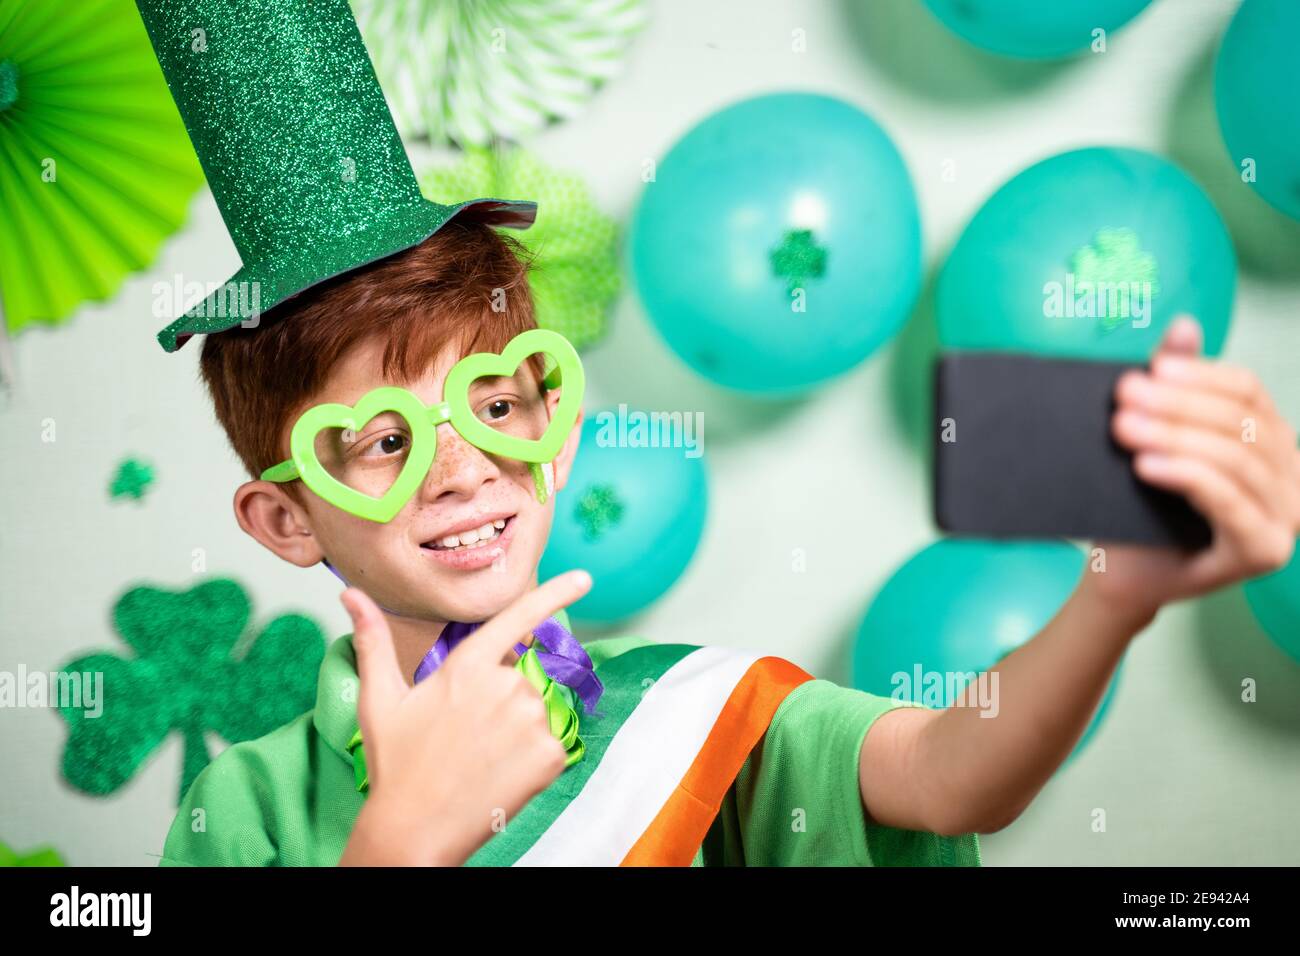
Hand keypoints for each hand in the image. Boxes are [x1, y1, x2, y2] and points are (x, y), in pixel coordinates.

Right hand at [337, 569, 591, 865]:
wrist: (414, 829)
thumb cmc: (396, 764)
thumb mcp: (380, 698)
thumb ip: (373, 640)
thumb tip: (351, 595)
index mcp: (467, 666)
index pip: (516, 618)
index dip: (554, 594)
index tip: (583, 578)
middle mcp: (505, 685)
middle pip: (516, 678)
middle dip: (497, 702)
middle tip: (464, 737)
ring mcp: (530, 720)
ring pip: (533, 712)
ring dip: (513, 730)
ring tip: (478, 758)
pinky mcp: (550, 755)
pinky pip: (548, 745)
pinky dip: (530, 760)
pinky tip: (499, 775)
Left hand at [1084, 315, 1299, 620]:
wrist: (1122, 572)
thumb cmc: (1142, 504)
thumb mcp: (1155, 437)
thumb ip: (1174, 385)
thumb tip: (1184, 324)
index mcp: (1273, 441)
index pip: (1248, 392)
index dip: (1200, 374)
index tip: (1149, 368)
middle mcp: (1291, 477)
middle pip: (1240, 423)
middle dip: (1177, 405)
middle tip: (1123, 397)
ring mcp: (1285, 517)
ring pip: (1234, 459)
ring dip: (1175, 437)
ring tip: (1124, 428)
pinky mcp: (1265, 550)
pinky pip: (1229, 502)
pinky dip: (1187, 477)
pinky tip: (1147, 466)